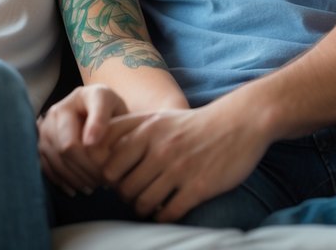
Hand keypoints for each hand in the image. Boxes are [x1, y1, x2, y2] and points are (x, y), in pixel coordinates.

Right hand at [38, 84, 128, 195]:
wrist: (96, 114)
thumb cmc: (113, 116)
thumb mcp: (120, 113)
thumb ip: (109, 123)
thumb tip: (89, 143)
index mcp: (87, 95)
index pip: (94, 112)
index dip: (95, 133)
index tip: (105, 155)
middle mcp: (61, 107)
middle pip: (68, 146)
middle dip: (88, 168)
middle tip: (105, 182)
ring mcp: (46, 125)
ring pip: (56, 158)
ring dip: (76, 177)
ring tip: (94, 186)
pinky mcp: (40, 141)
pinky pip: (45, 165)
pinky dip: (61, 180)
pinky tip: (76, 188)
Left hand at [99, 103, 273, 222]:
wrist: (238, 123)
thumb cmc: (192, 124)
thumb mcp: (157, 118)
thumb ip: (128, 130)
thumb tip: (97, 150)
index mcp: (146, 130)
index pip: (108, 163)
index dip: (109, 177)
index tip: (117, 180)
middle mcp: (159, 148)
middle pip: (124, 187)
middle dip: (125, 196)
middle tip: (133, 195)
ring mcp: (179, 168)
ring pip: (143, 203)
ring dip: (142, 209)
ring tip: (147, 205)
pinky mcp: (198, 187)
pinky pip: (168, 213)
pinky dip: (163, 216)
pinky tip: (166, 210)